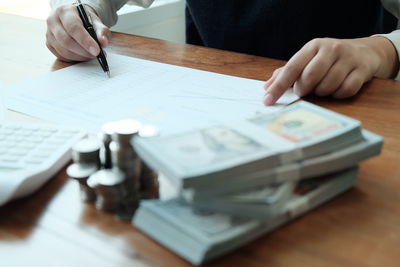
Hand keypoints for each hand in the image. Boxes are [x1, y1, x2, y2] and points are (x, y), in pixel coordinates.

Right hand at [46, 4, 110, 61]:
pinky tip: (83, 56)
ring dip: (80, 57)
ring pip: (63, 51)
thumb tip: (103, 43)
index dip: (85, 41)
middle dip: (83, 51)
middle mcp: (53, 21)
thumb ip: (101, 31)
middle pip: (66, 41)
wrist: (73, 17)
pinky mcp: (49, 44)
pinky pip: (61, 56)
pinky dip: (74, 59)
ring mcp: (49, 33)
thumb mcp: (95, 21)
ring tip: (91, 55)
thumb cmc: (84, 19)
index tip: (97, 51)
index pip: (73, 28)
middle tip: (96, 55)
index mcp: (64, 12)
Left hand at [263, 37, 398, 104]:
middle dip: (304, 89)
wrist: (364, 52)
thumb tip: (266, 87)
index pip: (291, 68)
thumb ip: (286, 73)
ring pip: (327, 86)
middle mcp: (330, 49)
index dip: (278, 86)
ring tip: (323, 87)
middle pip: (309, 77)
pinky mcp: (362, 70)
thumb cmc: (328, 59)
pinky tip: (337, 88)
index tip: (267, 101)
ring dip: (322, 93)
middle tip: (305, 90)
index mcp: (313, 47)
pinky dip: (338, 94)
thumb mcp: (307, 60)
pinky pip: (345, 91)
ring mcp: (348, 59)